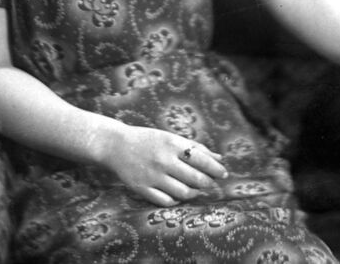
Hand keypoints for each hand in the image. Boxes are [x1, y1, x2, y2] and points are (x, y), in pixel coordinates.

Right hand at [106, 125, 227, 206]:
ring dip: (194, 193)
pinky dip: (176, 200)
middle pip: (195, 179)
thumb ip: (195, 147)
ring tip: (196, 189)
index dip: (215, 169)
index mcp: (172, 144)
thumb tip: (219, 158)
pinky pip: (166, 201)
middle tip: (211, 183)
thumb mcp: (170, 137)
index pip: (201, 159)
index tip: (223, 173)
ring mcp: (153, 176)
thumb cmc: (148, 140)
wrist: (116, 145)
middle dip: (208, 183)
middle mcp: (163, 160)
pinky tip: (178, 194)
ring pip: (183, 193)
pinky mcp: (142, 189)